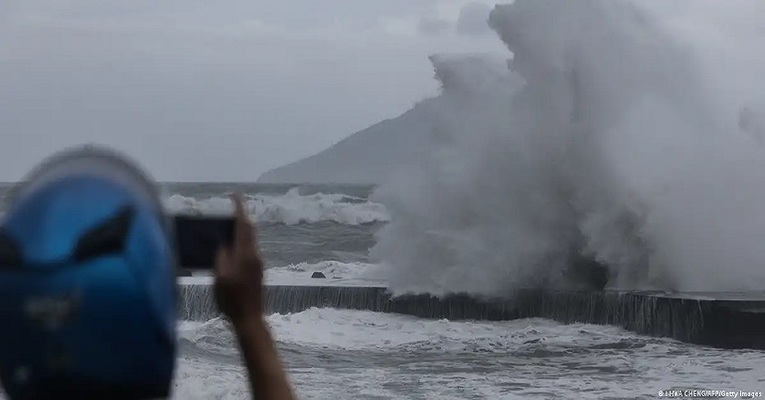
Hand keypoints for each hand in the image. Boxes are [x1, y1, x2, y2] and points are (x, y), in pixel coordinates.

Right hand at [214, 193, 264, 323]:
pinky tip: (230, 247)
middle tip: (230, 207)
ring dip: (239, 230)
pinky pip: (248, 249)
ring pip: (249, 240)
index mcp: (245, 254)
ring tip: (226, 226)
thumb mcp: (220, 278)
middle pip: (249, 230)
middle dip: (240, 217)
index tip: (234, 195)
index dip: (239, 208)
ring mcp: (258, 263)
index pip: (243, 225)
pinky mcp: (257, 271)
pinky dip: (240, 242)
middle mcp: (254, 255)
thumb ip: (221, 257)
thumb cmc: (232, 300)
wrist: (250, 319)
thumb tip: (223, 244)